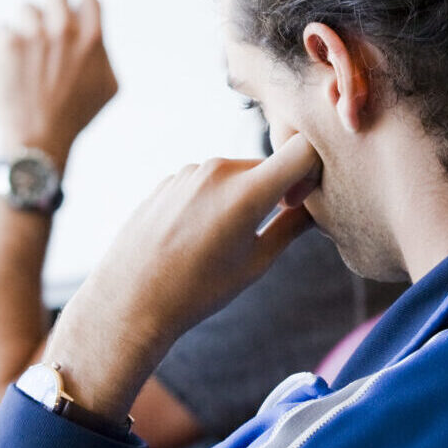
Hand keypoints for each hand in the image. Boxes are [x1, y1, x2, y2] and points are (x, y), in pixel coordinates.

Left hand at [0, 0, 118, 164]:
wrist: (39, 140)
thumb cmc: (74, 116)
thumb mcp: (108, 87)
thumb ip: (103, 54)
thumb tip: (95, 35)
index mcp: (93, 38)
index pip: (89, 0)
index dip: (80, 13)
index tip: (73, 27)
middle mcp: (64, 30)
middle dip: (50, 10)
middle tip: (45, 32)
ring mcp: (35, 35)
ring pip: (26, 8)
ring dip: (24, 27)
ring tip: (26, 52)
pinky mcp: (8, 45)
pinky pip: (3, 28)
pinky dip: (5, 44)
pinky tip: (12, 64)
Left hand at [40, 135, 323, 419]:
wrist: (132, 298)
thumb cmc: (198, 289)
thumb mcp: (256, 263)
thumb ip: (292, 228)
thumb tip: (316, 209)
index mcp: (248, 190)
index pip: (303, 149)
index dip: (315, 169)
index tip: (304, 201)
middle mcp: (219, 169)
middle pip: (270, 164)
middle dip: (280, 188)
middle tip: (274, 225)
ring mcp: (191, 171)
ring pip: (238, 173)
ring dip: (246, 194)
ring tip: (227, 239)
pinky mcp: (171, 179)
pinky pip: (208, 181)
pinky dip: (216, 199)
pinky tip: (200, 236)